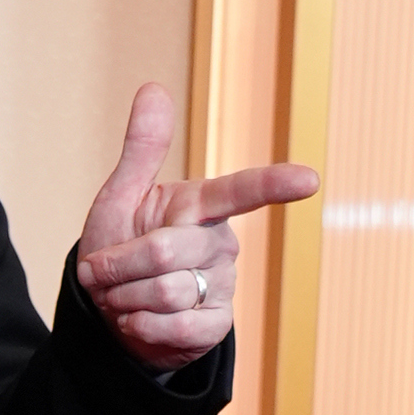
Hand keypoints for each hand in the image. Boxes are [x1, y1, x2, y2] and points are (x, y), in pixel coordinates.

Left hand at [74, 83, 318, 370]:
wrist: (109, 314)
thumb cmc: (117, 250)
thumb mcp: (121, 198)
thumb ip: (142, 149)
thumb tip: (153, 87)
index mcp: (201, 206)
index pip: (241, 191)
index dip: (274, 184)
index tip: (308, 180)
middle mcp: (220, 243)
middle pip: (163, 253)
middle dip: (118, 266)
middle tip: (104, 273)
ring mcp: (221, 285)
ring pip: (166, 292)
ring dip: (125, 297)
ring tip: (124, 296)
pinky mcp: (215, 326)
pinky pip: (176, 327)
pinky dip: (141, 326)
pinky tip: (138, 321)